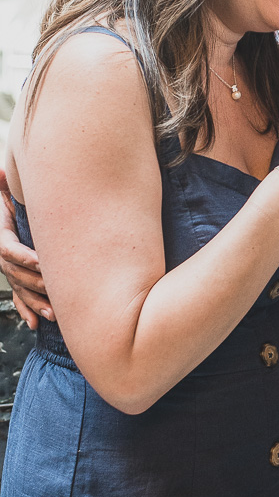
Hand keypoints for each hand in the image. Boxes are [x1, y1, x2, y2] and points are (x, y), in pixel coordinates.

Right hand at [0, 167, 52, 329]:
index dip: (24, 257)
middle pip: (17, 275)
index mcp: (1, 238)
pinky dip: (27, 310)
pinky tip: (36, 324)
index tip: (40, 262)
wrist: (4, 217)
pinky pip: (19, 299)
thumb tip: (2, 172)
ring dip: (35, 303)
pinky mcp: (17, 280)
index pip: (9, 250)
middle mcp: (3, 258)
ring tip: (53, 315)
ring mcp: (10, 271)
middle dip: (36, 284)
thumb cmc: (9, 205)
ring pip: (21, 291)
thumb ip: (4, 188)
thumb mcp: (5, 197)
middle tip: (55, 291)